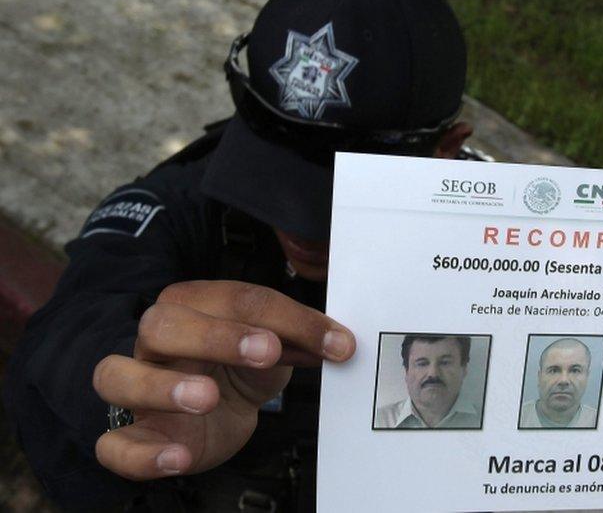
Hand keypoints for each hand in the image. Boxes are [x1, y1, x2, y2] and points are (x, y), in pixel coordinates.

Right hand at [92, 280, 355, 479]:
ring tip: (206, 397)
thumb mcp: (275, 348)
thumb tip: (338, 342)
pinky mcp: (132, 434)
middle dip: (216, 335)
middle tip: (268, 351)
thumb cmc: (240, 370)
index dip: (289, 319)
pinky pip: (112, 443)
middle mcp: (158, 341)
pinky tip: (178, 455)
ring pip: (116, 374)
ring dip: (162, 386)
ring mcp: (137, 387)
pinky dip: (141, 453)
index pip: (237, 299)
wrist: (214, 414)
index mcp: (196, 306)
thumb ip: (299, 340)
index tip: (334, 342)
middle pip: (164, 324)